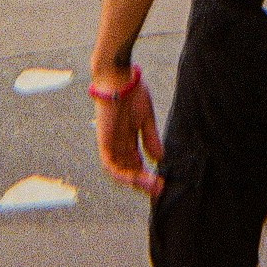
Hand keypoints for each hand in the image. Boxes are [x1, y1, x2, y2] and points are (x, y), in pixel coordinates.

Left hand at [94, 74, 164, 195]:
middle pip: (129, 170)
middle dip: (143, 182)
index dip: (147, 174)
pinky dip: (122, 174)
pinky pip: (110, 164)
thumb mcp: (146, 118)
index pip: (135, 163)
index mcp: (128, 138)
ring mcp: (110, 144)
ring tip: (151, 185)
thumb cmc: (132, 91)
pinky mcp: (104, 141)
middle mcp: (118, 144)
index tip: (162, 182)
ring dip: (135, 180)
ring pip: (120, 171)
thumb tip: (159, 158)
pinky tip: (135, 178)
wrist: (118, 77)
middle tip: (159, 189)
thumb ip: (150, 138)